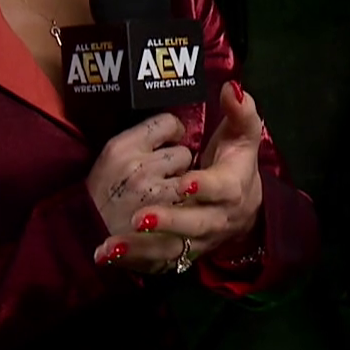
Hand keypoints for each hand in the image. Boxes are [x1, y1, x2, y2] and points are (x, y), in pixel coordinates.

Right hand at [87, 113, 193, 270]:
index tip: (171, 141)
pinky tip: (169, 209)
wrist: (87, 233)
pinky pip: (188, 201)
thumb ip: (140, 141)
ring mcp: (154, 192)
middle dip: (177, 163)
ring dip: (182, 184)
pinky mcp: (165, 216)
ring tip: (165, 193)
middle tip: (163, 175)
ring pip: (190, 177)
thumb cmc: (101, 194)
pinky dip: (183, 204)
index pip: (167, 122)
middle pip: (183, 151)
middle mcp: (138, 166)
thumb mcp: (110, 157)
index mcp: (122, 146)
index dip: (173, 132)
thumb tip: (173, 131)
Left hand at [96, 81, 264, 272]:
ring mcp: (196, 240)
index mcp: (231, 188)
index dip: (204, 186)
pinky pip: (155, 261)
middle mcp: (215, 218)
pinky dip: (131, 261)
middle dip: (168, 221)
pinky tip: (106, 256)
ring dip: (141, 248)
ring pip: (171, 248)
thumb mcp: (243, 138)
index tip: (185, 181)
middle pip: (194, 223)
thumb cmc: (235, 165)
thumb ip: (241, 112)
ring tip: (111, 245)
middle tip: (139, 217)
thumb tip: (234, 87)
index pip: (220, 188)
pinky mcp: (180, 254)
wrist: (243, 212)